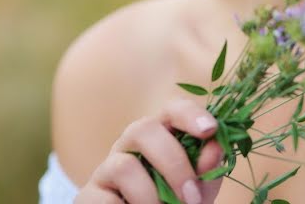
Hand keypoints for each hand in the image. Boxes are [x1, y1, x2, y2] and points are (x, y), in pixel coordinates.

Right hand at [74, 98, 224, 203]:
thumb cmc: (174, 202)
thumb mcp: (197, 189)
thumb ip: (207, 171)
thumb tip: (214, 149)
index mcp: (162, 134)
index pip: (172, 110)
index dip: (190, 114)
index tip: (209, 129)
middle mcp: (132, 142)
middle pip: (144, 129)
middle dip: (173, 164)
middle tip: (192, 198)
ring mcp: (108, 166)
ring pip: (124, 166)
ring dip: (150, 196)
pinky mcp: (90, 194)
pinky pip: (105, 198)